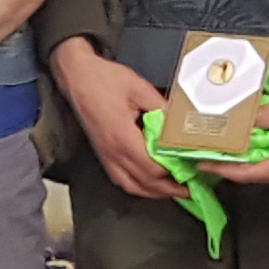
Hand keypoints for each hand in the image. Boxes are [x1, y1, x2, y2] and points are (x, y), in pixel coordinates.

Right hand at [54, 40, 179, 201]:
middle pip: (144, 183)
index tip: (192, 171)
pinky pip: (120, 179)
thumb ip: (161, 108)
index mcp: (123, 138)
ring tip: (172, 190)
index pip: (153, 168)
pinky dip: (137, 186)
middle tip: (190, 189)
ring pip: (131, 186)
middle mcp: (113, 153)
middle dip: (169, 189)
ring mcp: (106, 155)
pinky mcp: (102, 153)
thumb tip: (179, 124)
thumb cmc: (104, 79)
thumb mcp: (139, 88)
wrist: (76, 76)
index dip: (174, 173)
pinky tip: (148, 182)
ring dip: (153, 192)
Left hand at [212, 69, 268, 187]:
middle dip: (234, 167)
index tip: (203, 165)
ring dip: (251, 163)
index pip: (244, 174)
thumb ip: (249, 124)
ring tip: (231, 152)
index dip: (221, 169)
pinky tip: (256, 147)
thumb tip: (228, 126)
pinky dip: (266, 158)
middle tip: (214, 157)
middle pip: (256, 176)